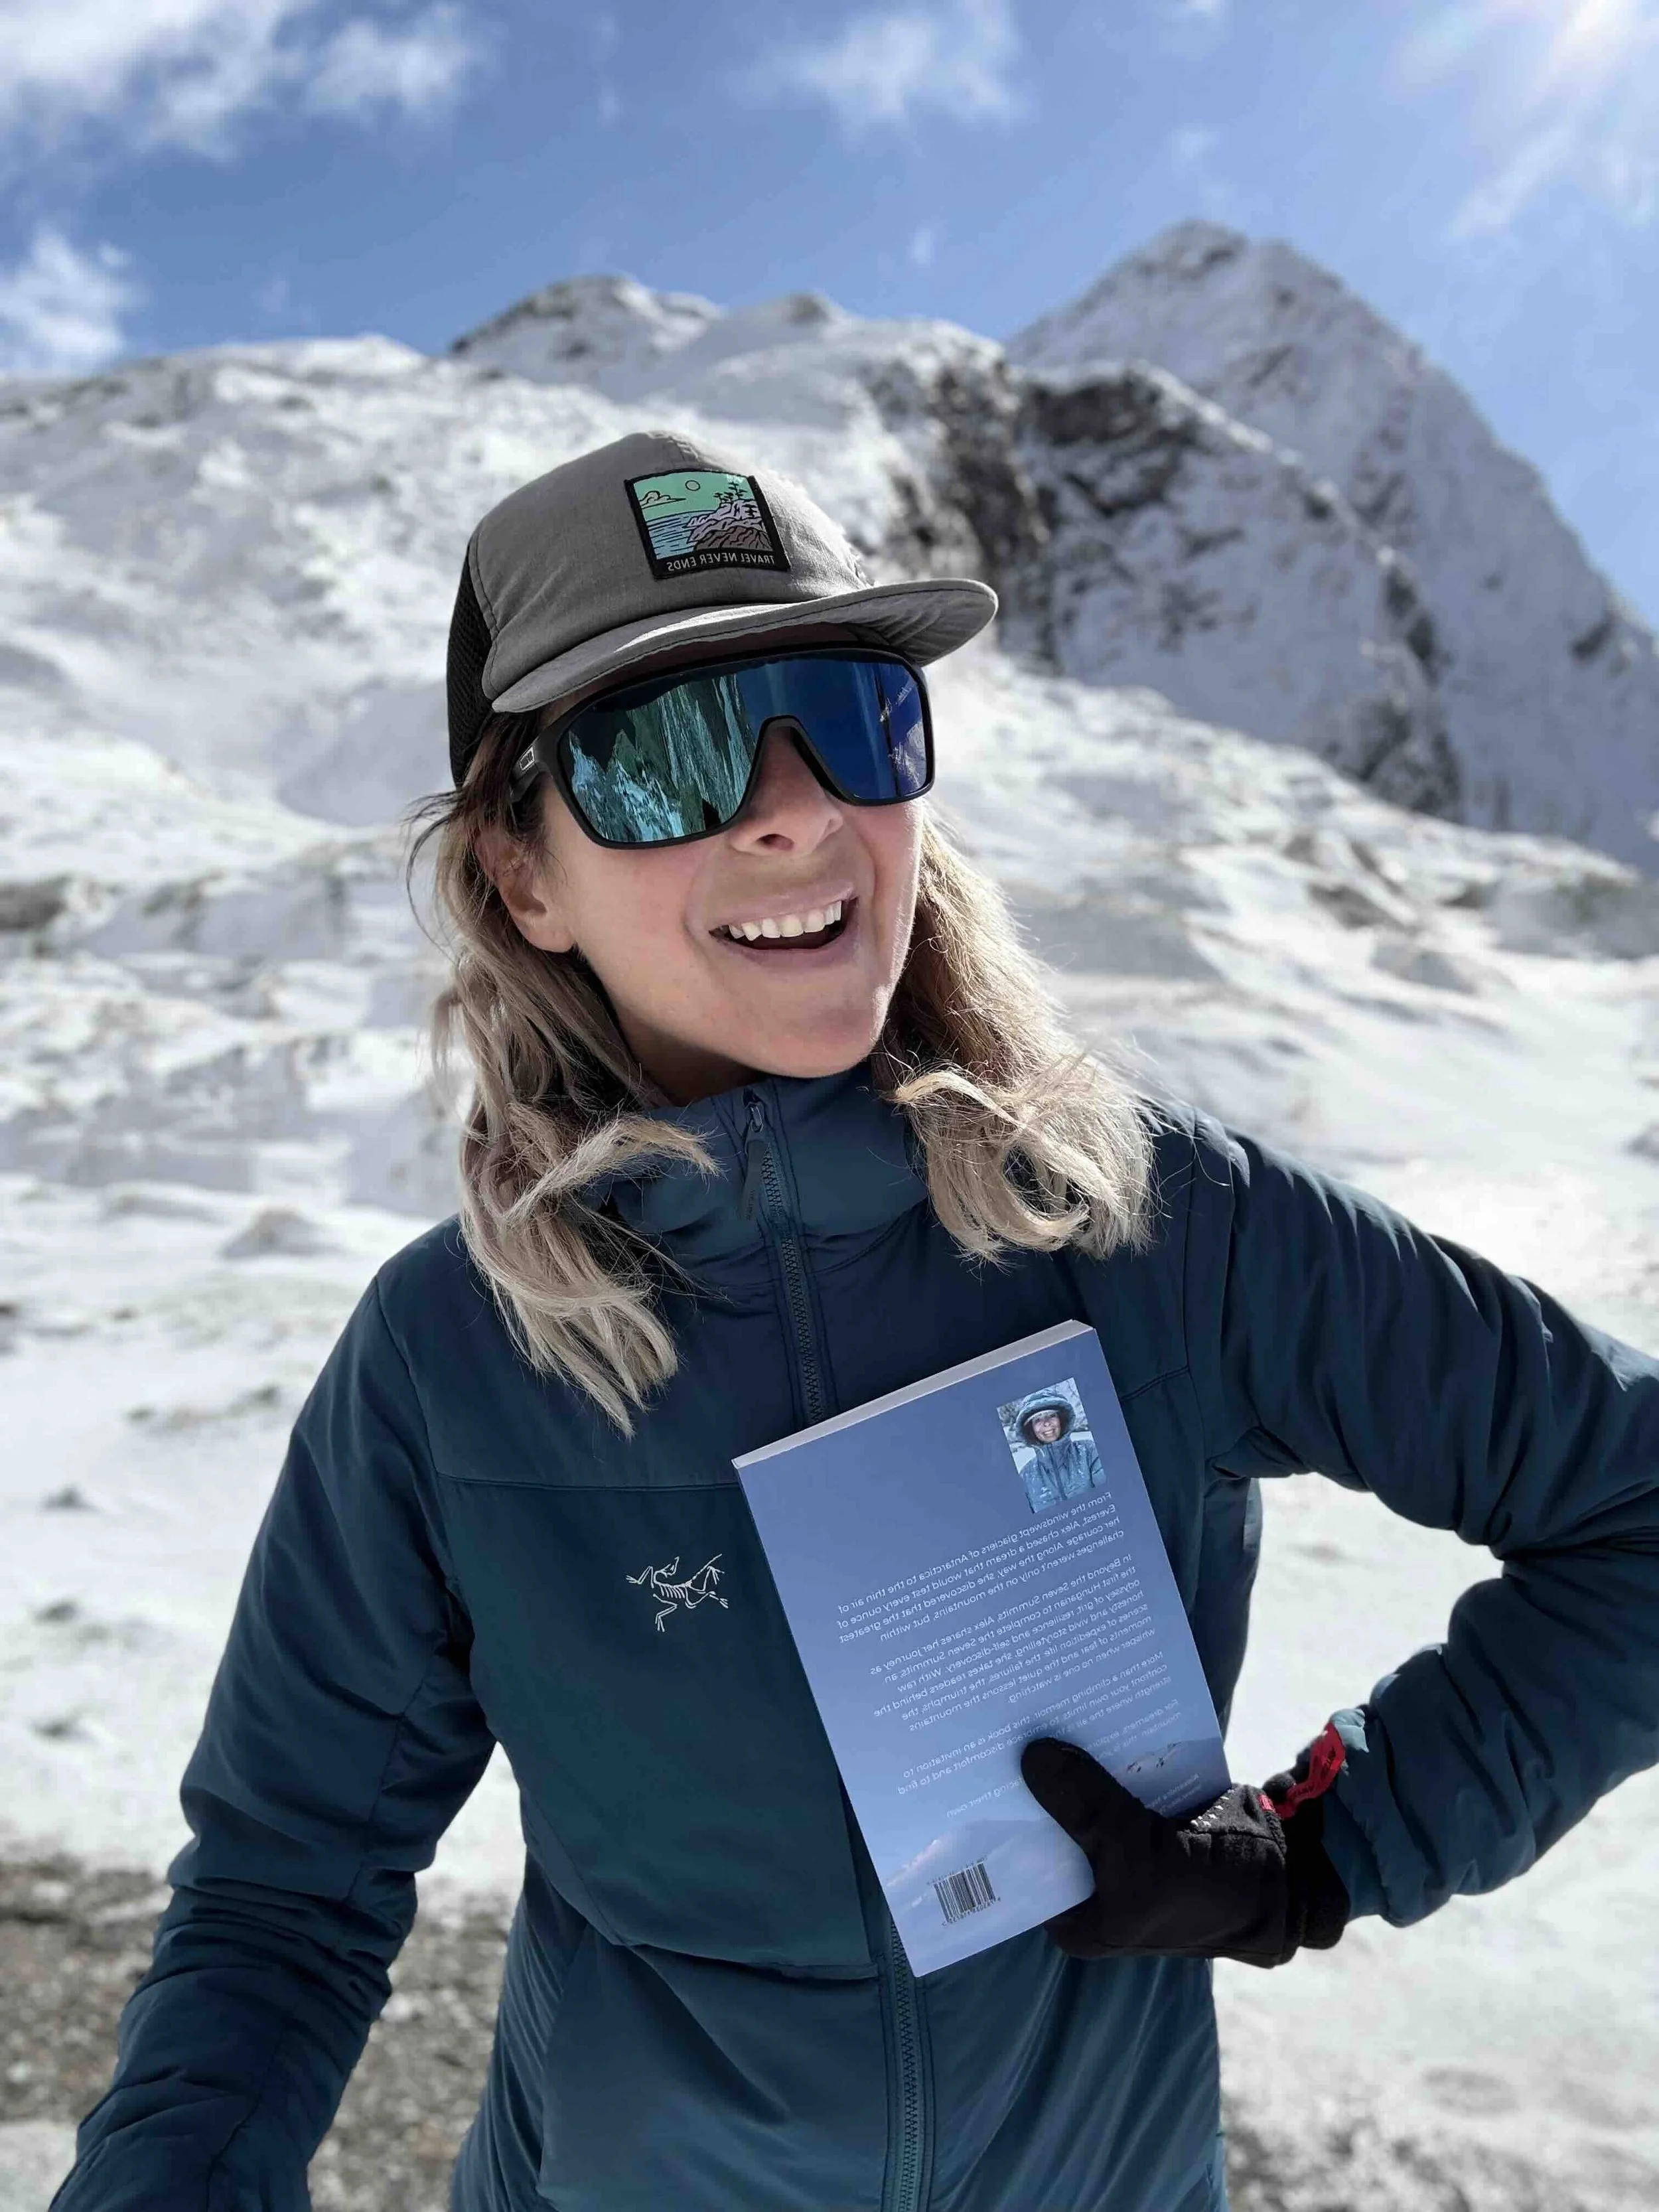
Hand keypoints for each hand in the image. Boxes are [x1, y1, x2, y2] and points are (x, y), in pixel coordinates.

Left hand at [1018, 1734, 1349, 1967]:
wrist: (1292, 1867)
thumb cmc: (1212, 1890)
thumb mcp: (1142, 1858)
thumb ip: (1087, 1809)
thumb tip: (1032, 1756)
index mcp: (1081, 1920)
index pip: (1018, 1872)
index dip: (994, 1827)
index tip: (968, 1775)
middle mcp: (1093, 1886)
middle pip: (1045, 1825)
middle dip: (1026, 1782)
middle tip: (991, 1726)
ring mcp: (1120, 1845)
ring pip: (1077, 1794)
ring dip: (1062, 1758)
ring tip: (1024, 1706)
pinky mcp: (1145, 1810)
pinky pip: (1110, 1774)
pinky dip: (1098, 1747)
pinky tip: (1075, 1707)